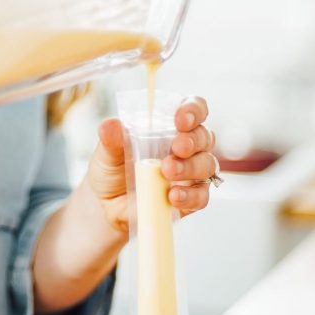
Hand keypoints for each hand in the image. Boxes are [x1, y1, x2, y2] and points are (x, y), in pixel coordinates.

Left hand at [87, 96, 215, 233]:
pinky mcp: (191, 198)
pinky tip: (173, 196)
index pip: (194, 108)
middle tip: (177, 147)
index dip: (193, 110)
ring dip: (190, 167)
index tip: (181, 119)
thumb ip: (111, 139)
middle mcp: (186, 146)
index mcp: (170, 126)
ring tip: (168, 171)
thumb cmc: (113, 170)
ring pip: (207, 165)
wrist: (108, 206)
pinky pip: (201, 195)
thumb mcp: (107, 153)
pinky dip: (190, 195)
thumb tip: (110, 124)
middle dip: (193, 140)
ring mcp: (191, 173)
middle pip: (204, 136)